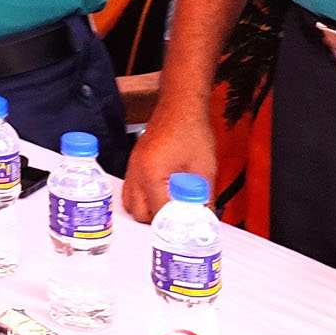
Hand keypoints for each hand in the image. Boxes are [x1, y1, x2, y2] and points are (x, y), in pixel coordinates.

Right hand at [119, 105, 216, 222]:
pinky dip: (143, 197)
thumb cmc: (191, 130)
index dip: (176, 225)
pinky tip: (162, 194)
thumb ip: (202, 198)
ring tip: (171, 208)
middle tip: (180, 220)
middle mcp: (137, 172)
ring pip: (131, 203)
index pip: (159, 213)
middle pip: (140, 213)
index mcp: (151, 174)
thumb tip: (204, 219)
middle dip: (160, 220)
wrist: (181, 105)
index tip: (188, 229)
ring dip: (149, 210)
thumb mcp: (204, 169)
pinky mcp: (135, 162)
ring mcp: (133, 166)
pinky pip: (131, 189)